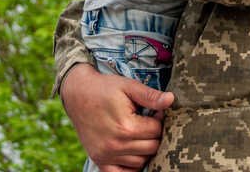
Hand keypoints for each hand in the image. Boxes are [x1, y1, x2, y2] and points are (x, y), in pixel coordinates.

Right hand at [60, 64, 174, 170]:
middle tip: (147, 122)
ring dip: (144, 150)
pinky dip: (130, 167)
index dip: (159, 119)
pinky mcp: (98, 160)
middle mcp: (115, 145)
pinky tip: (132, 152)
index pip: (157, 131)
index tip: (154, 112)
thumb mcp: (128, 86)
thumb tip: (171, 100)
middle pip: (151, 148)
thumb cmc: (104, 88)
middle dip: (154, 135)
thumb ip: (150, 96)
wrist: (77, 93)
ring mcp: (105, 155)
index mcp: (125, 127)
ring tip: (138, 133)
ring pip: (140, 162)